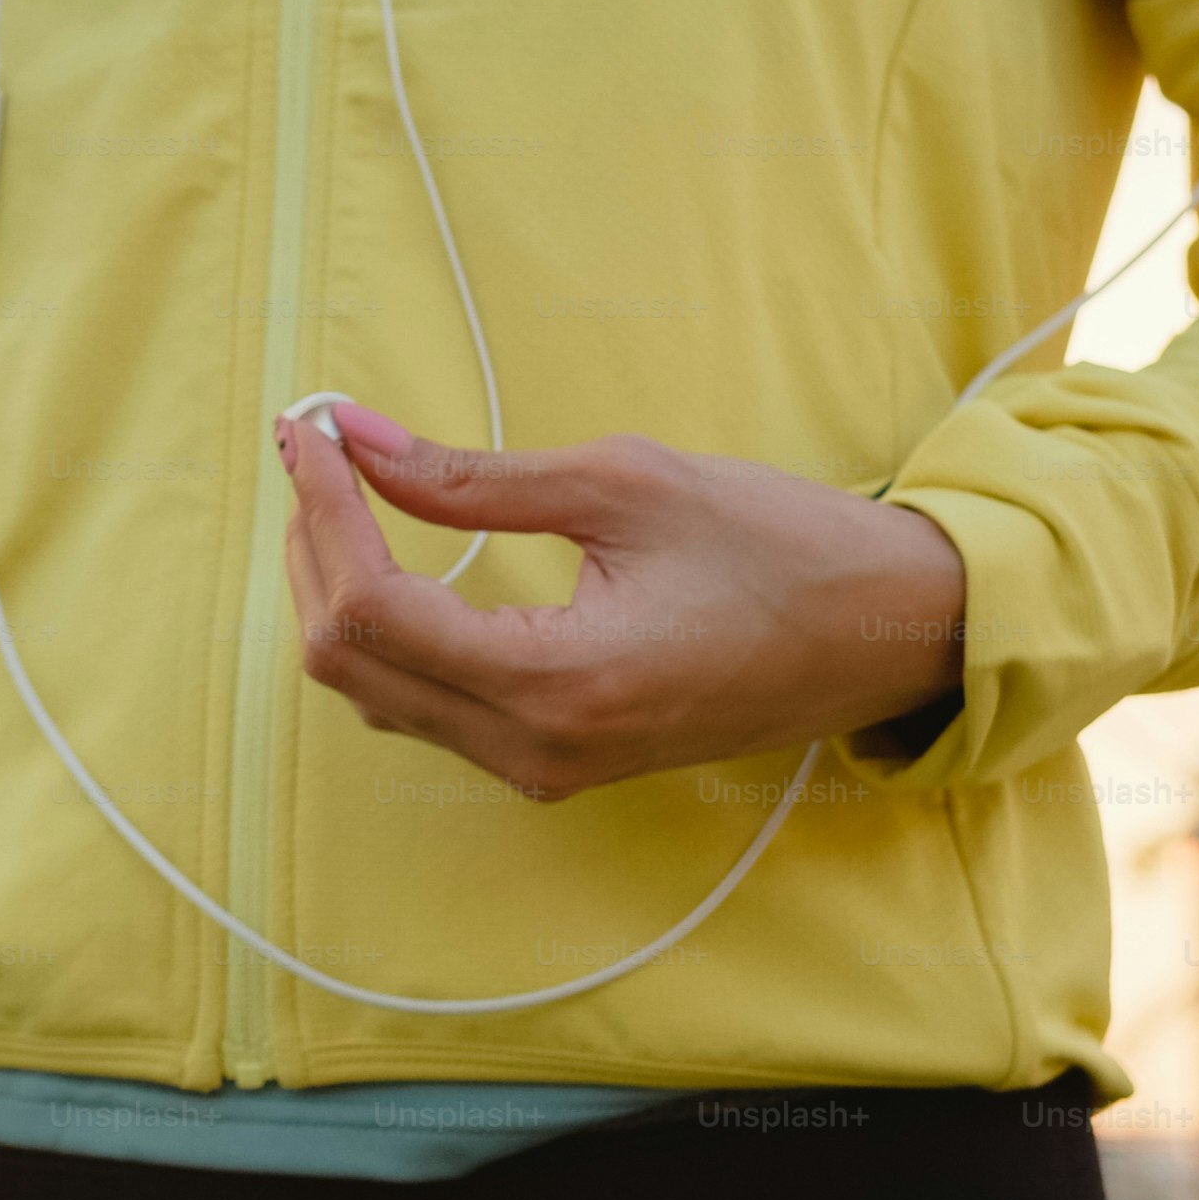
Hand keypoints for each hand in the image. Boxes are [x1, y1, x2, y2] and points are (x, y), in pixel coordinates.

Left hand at [275, 404, 967, 799]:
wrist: (888, 635)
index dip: (323, 513)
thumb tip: (357, 438)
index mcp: (559, 684)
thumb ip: (474, 476)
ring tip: (338, 487)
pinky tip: (385, 555)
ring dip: (338, 589)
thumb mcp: (626, 484)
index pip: (371, 612)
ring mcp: (543, 768)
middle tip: (316, 447)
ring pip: (377, 692)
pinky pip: (426, 705)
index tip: (310, 430)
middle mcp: (536, 749)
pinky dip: (384, 629)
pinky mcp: (554, 761)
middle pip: (350, 664)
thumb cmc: (781, 547)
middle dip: (314, 548)